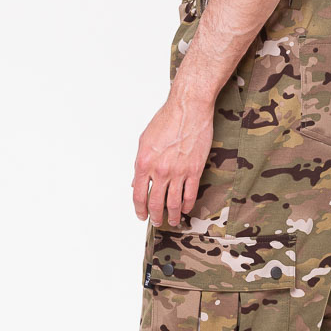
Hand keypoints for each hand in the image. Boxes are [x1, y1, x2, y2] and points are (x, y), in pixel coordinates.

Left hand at [132, 82, 216, 225]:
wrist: (189, 108)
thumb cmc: (167, 119)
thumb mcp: (144, 141)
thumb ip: (140, 163)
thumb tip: (135, 181)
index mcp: (144, 163)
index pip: (138, 194)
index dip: (139, 209)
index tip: (141, 215)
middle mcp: (160, 170)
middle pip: (155, 203)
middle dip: (155, 216)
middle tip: (156, 222)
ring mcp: (178, 172)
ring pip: (173, 203)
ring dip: (172, 215)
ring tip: (172, 221)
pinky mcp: (194, 170)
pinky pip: (189, 194)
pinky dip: (186, 204)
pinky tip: (184, 208)